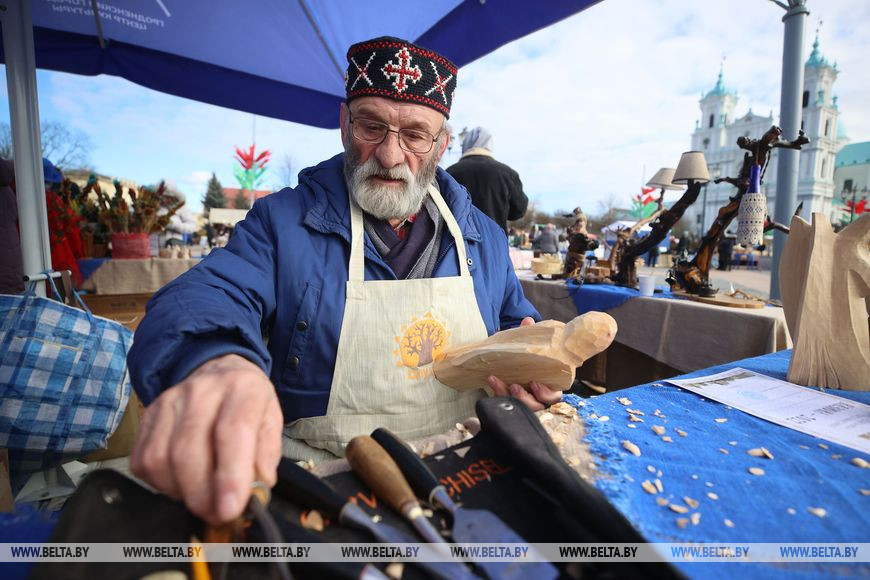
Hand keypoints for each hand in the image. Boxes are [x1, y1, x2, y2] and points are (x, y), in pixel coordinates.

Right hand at [130, 354, 282, 524]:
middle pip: (188, 450)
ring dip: (180, 492)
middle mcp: (202, 390)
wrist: (219, 371)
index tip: (230, 508)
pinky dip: (160, 484)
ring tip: (201, 498)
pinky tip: (181, 483)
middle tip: (216, 514)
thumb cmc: (247, 403)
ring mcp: (169, 401)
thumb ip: (266, 455)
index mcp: (242, 389)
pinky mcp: (147, 416)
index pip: (232, 431)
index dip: (230, 475)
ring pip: (160, 458)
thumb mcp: (271, 421)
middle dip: (201, 494)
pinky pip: (142, 461)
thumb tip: (257, 489)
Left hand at [486, 317, 563, 410]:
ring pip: (520, 407)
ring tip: (498, 382)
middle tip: (514, 387)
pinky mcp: (508, 401)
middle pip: (536, 406)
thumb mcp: (528, 345)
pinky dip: (497, 391)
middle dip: (525, 399)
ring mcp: (522, 400)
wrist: (510, 361)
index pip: (553, 397)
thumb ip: (529, 334)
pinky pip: (504, 402)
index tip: (535, 383)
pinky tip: (492, 379)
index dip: (546, 394)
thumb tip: (528, 320)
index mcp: (549, 385)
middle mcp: (537, 397)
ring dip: (509, 397)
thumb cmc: (527, 356)